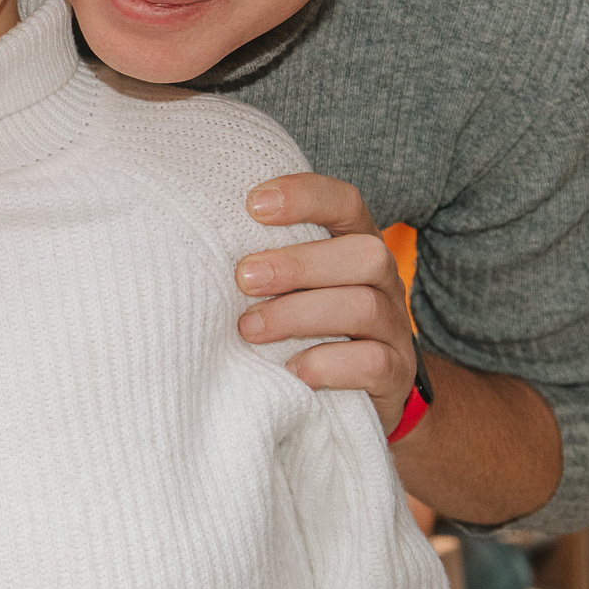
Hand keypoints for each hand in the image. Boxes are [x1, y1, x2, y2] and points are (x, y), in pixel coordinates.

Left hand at [238, 172, 417, 432]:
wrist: (357, 392)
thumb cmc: (304, 323)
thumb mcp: (289, 284)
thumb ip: (262, 258)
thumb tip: (194, 235)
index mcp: (354, 245)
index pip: (345, 203)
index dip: (305, 196)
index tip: (252, 204)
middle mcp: (384, 281)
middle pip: (366, 254)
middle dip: (299, 264)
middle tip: (244, 279)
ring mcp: (394, 328)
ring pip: (365, 307)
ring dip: (299, 314)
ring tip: (249, 328)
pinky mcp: (395, 373)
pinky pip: (374, 363)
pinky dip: (328, 365)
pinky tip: (291, 370)